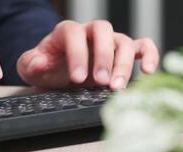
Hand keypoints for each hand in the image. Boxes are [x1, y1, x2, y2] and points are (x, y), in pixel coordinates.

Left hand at [17, 20, 158, 89]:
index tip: (77, 78)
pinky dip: (150, 55)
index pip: (74, 32)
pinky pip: (143, 46)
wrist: (61, 71)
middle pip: (103, 32)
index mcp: (67, 32)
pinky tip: (149, 71)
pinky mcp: (124, 52)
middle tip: (100, 82)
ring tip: (117, 88)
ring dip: (124, 64)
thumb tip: (41, 62)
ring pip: (124, 41)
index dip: (77, 53)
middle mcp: (91, 32)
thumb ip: (32, 64)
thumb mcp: (32, 68)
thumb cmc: (49, 67)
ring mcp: (110, 41)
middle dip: (104, 57)